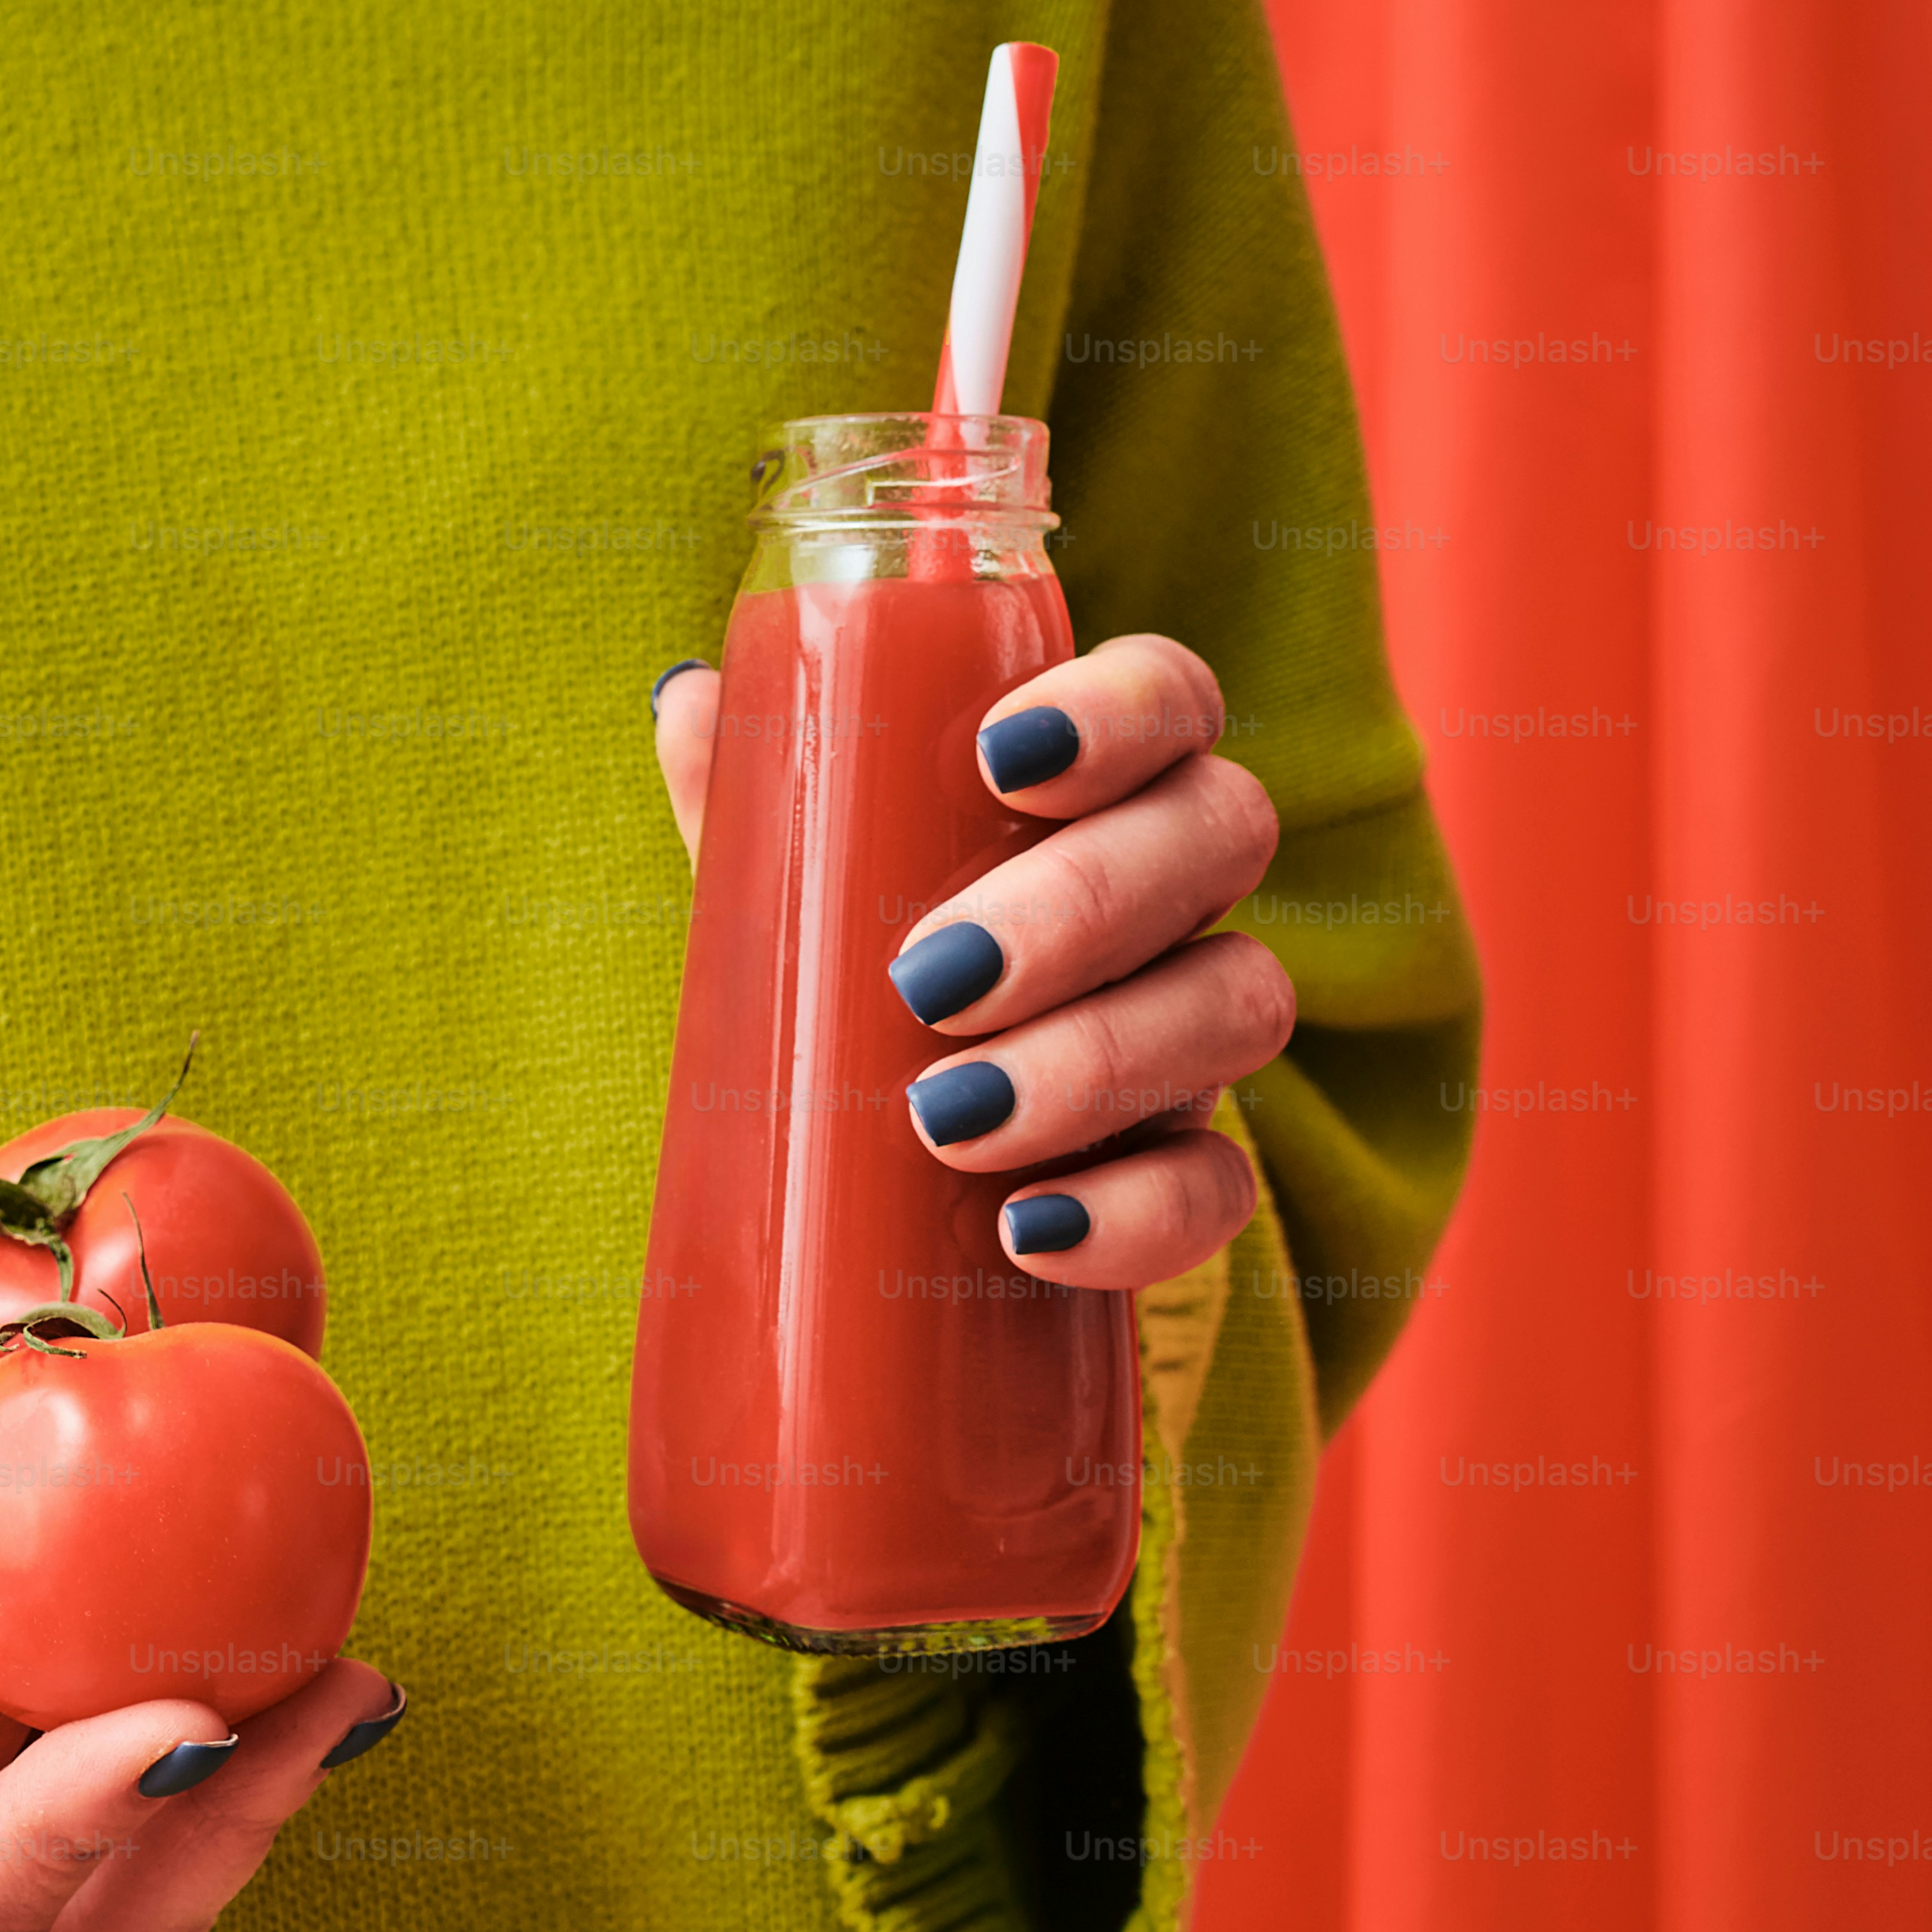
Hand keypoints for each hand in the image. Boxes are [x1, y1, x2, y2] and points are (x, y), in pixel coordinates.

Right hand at [0, 1589, 403, 1931]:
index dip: (79, 1836)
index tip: (186, 1720)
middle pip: (93, 1930)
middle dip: (230, 1822)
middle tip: (335, 1681)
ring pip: (136, 1877)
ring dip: (254, 1782)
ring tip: (347, 1665)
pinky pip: (109, 1773)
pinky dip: (205, 1712)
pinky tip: (271, 1623)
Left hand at [651, 631, 1289, 1287]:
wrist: (850, 1198)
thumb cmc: (838, 997)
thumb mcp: (787, 902)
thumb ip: (756, 801)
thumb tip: (688, 701)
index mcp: (1094, 799)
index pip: (1169, 699)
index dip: (1120, 708)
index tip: (1001, 759)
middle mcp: (1172, 900)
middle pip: (1220, 834)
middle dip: (1084, 901)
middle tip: (928, 978)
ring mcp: (1194, 1036)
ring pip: (1243, 1002)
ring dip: (1096, 1060)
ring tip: (942, 1119)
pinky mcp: (1189, 1176)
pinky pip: (1220, 1187)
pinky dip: (1133, 1213)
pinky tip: (1028, 1232)